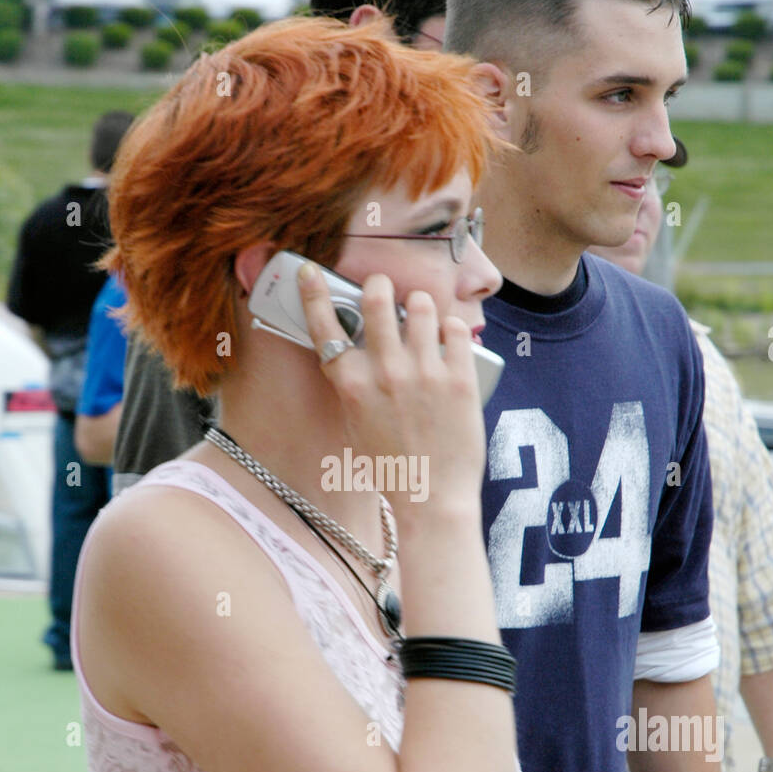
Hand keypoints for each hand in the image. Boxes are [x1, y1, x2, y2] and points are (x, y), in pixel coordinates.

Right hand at [296, 261, 485, 510]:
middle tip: (386, 292)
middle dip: (380, 287)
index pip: (324, 327)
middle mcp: (385, 373)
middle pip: (377, 299)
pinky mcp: (459, 379)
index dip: (314, 293)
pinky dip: (451, 328)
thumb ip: (355, 385)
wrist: (431, 499)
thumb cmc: (392, 467)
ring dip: (420, 306)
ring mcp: (424, 373)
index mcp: (351, 385)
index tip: (312, 272)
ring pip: (421, 306)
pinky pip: (455, 329)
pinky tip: (448, 338)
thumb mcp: (357, 424)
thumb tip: (359, 350)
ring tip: (423, 319)